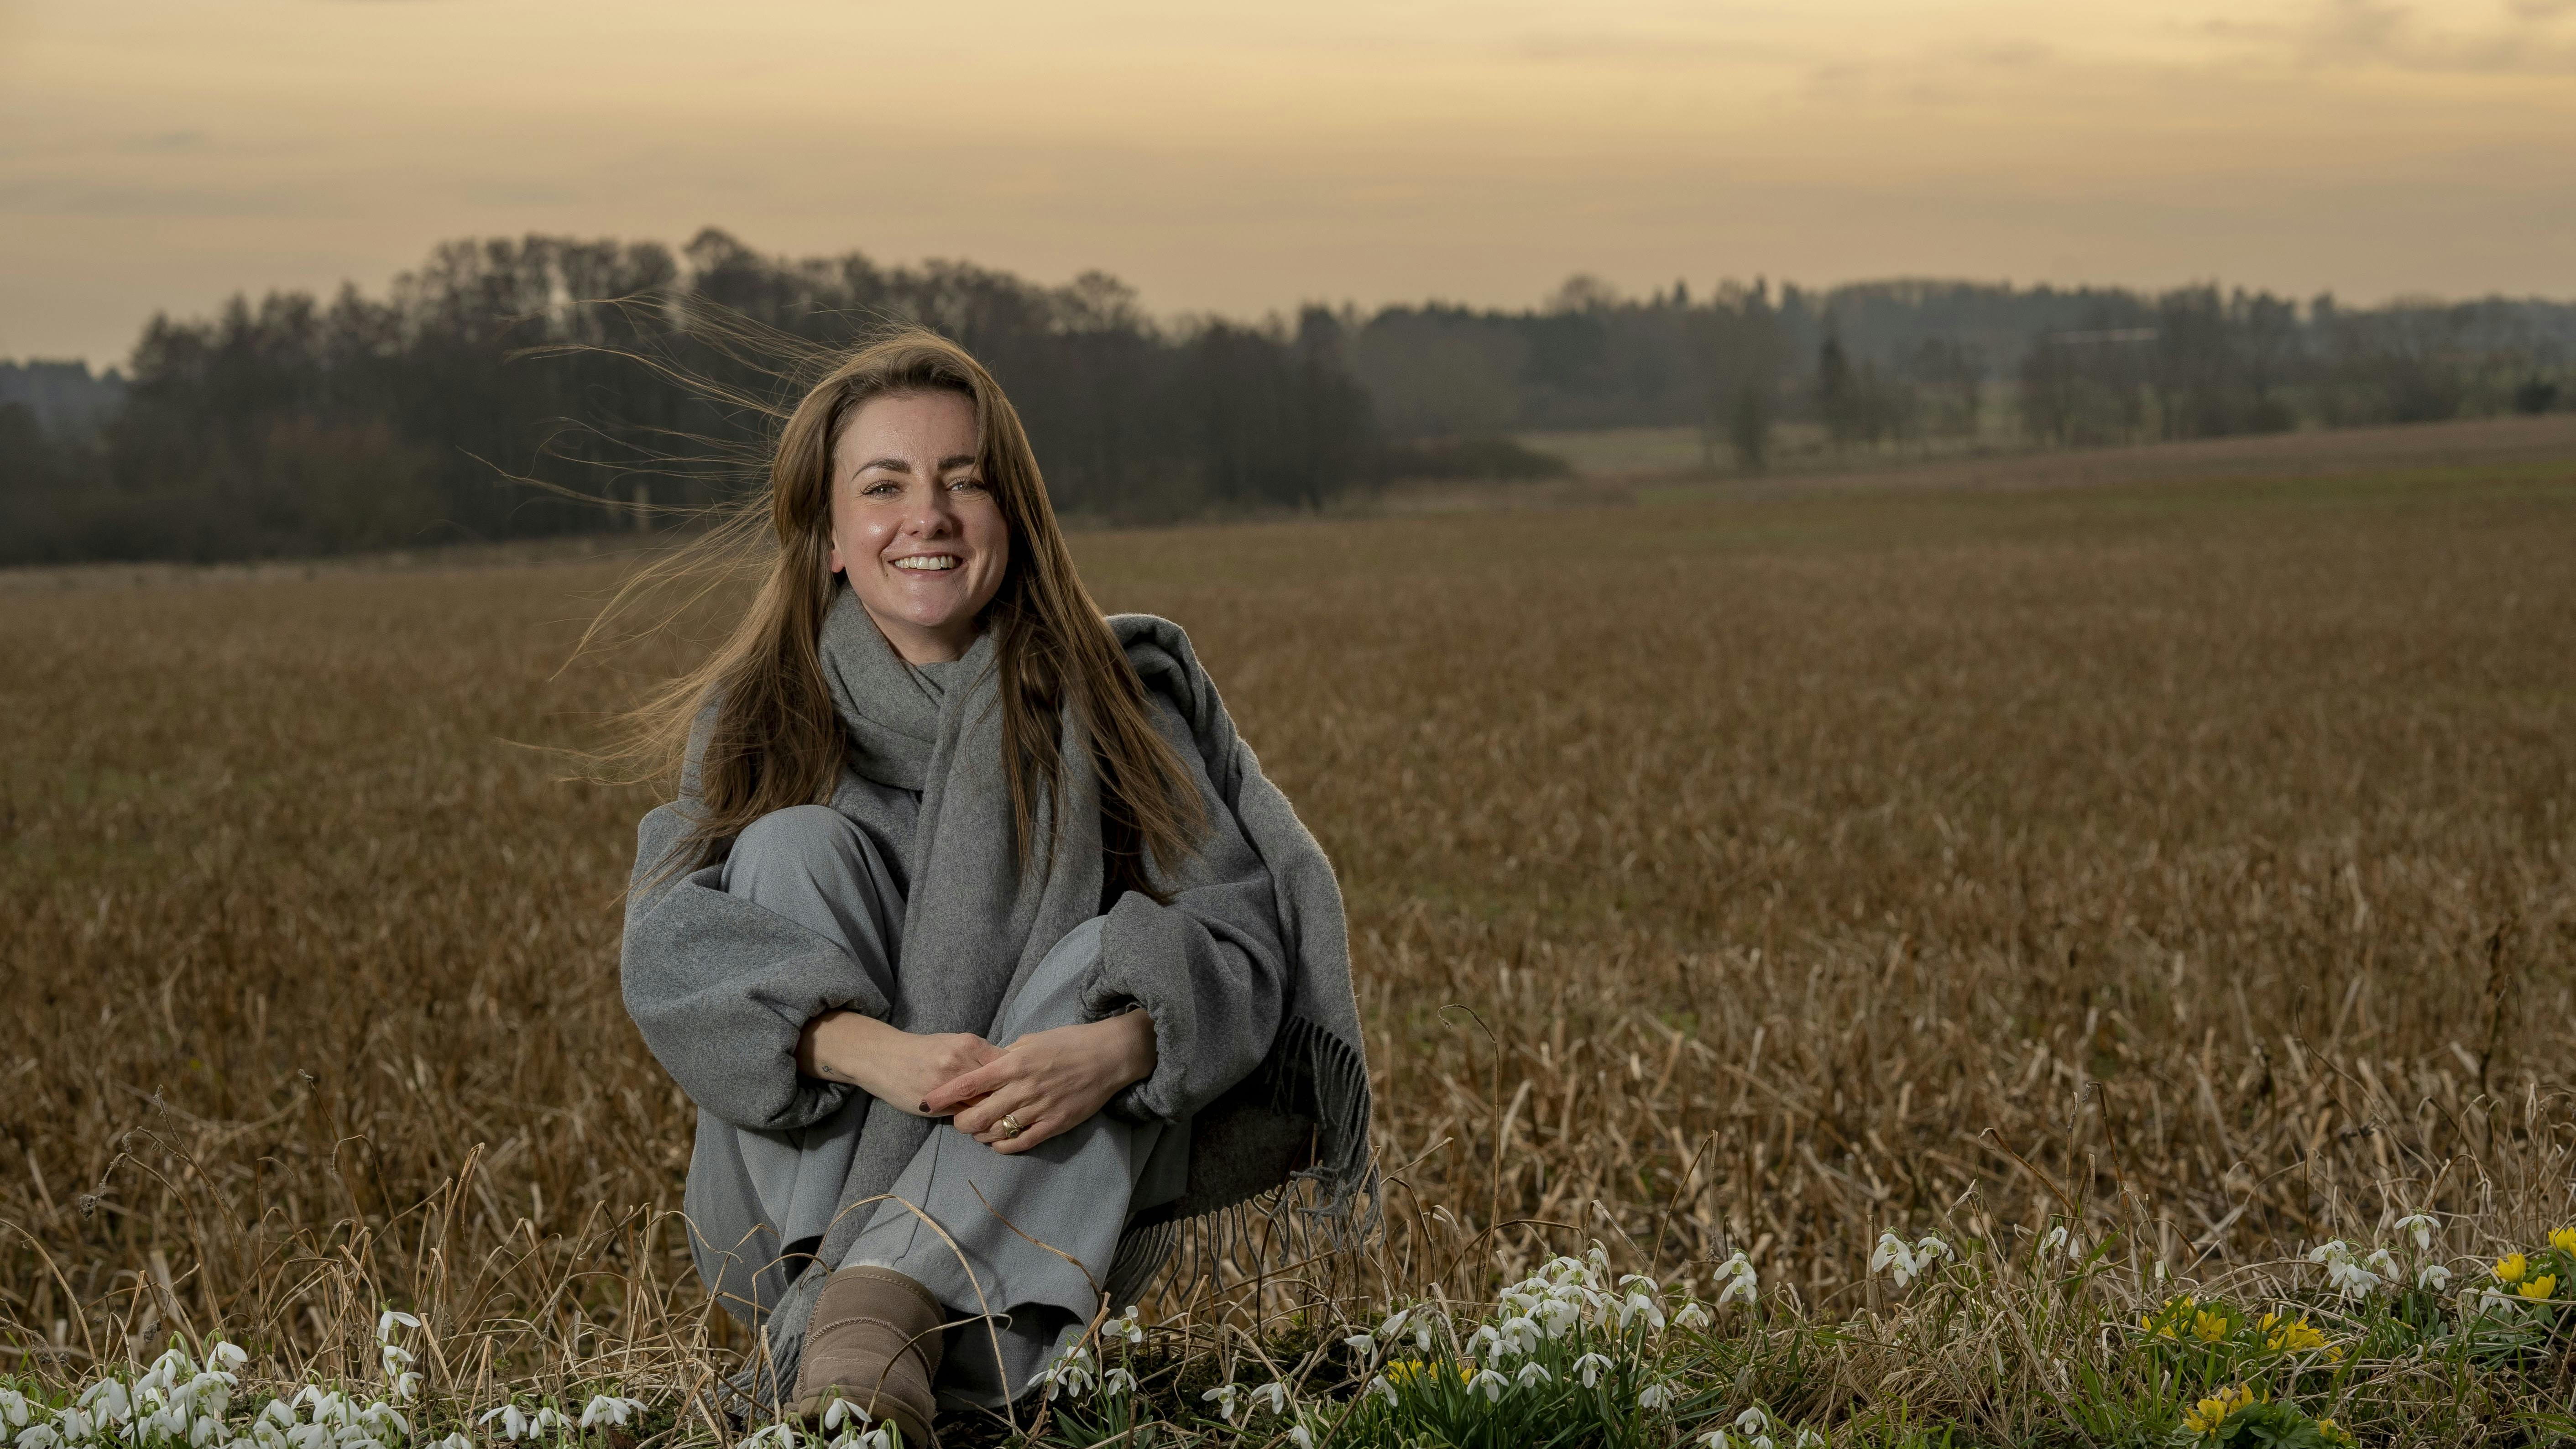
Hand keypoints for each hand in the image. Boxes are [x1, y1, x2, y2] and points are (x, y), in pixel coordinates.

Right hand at [798, 1009, 1001, 1117]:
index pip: (1008, 1064)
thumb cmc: (923, 1051)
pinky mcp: (935, 1104)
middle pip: (999, 1086)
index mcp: (970, 1044)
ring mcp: (947, 1084)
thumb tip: (1011, 1072)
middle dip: (1010, 1099)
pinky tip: (981, 1122)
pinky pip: (965, 1116)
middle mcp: (961, 1062)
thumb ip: (980, 1057)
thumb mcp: (954, 1044)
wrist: (883, 1058)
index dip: (1018, 1078)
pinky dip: (976, 1120)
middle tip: (1020, 1108)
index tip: (1024, 1086)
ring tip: (1003, 1118)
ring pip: (984, 1104)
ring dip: (995, 1113)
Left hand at [919, 1011, 1157, 1153]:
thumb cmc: (1069, 1043)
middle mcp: (1022, 1088)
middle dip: (960, 1122)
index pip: (968, 1083)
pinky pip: (1021, 1143)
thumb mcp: (1031, 1041)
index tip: (925, 1102)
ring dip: (981, 1135)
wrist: (1108, 1056)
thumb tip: (985, 1068)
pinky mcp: (1054, 1124)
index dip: (943, 1096)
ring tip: (979, 1131)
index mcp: (1013, 1064)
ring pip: (996, 1132)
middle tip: (958, 1121)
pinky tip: (998, 1144)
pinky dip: (1004, 1147)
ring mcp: (1039, 1108)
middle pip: (977, 1115)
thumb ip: (1006, 1057)